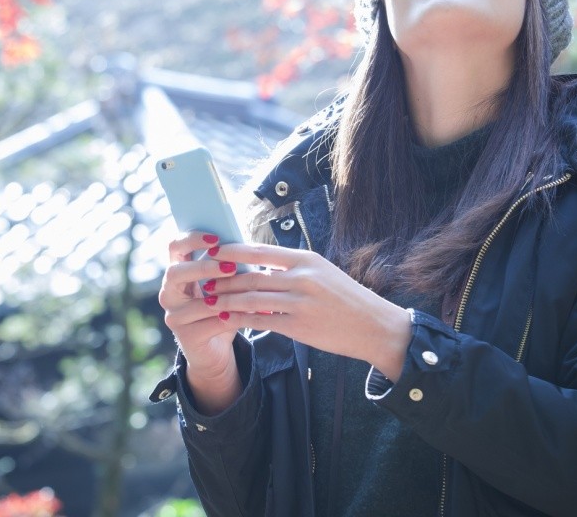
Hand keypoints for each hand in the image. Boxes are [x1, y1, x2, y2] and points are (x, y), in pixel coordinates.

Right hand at [158, 231, 244, 412]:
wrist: (215, 350)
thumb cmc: (222, 309)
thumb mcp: (224, 285)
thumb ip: (227, 267)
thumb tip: (247, 247)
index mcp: (177, 272)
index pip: (175, 247)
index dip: (192, 239)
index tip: (216, 238)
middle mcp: (168, 292)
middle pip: (175, 272)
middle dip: (204, 268)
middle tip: (230, 267)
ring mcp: (174, 315)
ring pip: (196, 302)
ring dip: (224, 297)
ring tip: (247, 293)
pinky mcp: (186, 336)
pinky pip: (210, 323)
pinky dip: (232, 317)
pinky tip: (249, 314)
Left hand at [208, 242, 411, 380]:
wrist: (374, 326)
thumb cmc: (346, 299)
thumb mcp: (322, 273)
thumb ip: (292, 268)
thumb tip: (260, 264)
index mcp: (306, 259)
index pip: (260, 250)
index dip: (232, 250)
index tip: (212, 249)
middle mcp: (301, 277)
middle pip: (251, 274)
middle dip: (223, 278)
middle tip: (201, 279)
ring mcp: (300, 302)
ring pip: (252, 298)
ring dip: (226, 299)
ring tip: (209, 299)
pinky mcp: (299, 326)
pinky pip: (261, 320)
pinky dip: (240, 319)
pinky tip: (226, 319)